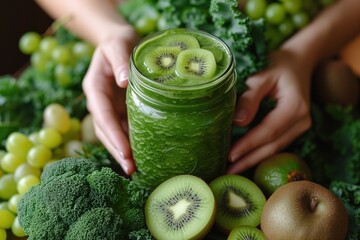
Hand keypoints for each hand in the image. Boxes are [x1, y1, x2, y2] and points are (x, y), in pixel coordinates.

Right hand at [82, 26, 138, 174]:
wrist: (120, 42)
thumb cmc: (118, 41)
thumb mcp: (118, 44)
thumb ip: (120, 61)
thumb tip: (125, 82)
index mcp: (95, 88)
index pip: (102, 115)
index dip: (113, 134)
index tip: (126, 151)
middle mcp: (100, 102)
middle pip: (105, 131)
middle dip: (117, 151)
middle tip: (132, 169)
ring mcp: (110, 108)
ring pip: (113, 134)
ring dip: (123, 152)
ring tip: (137, 169)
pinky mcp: (121, 110)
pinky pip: (124, 128)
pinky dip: (131, 142)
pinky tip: (142, 155)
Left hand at [228, 50, 311, 172]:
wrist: (299, 61)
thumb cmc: (279, 65)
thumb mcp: (262, 75)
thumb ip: (250, 98)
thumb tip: (238, 122)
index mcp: (296, 106)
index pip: (269, 131)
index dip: (249, 145)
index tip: (230, 155)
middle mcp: (302, 121)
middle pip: (273, 146)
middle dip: (249, 160)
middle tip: (228, 172)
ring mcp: (301, 127)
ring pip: (275, 148)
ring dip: (254, 159)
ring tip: (233, 170)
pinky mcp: (294, 129)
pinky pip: (276, 144)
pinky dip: (260, 152)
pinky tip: (245, 158)